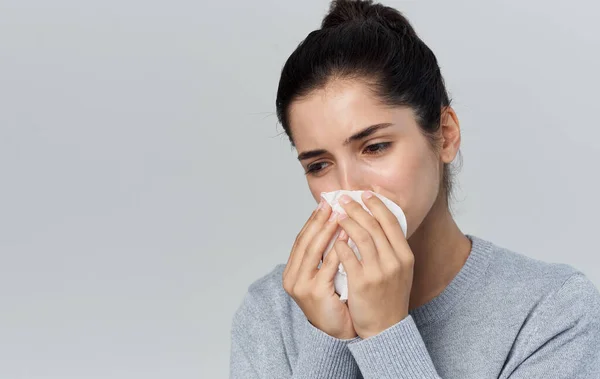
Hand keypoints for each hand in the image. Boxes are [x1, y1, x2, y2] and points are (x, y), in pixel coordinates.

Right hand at [282, 200, 357, 339]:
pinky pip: (327, 265)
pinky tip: (346, 237)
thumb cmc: (335, 302)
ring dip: (327, 230)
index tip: (324, 204)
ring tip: (340, 215)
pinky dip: (337, 249)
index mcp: (292, 272)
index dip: (312, 221)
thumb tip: (333, 224)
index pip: (301, 240)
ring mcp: (302, 286)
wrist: (338, 332)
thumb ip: (323, 255)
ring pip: (314, 250)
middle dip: (319, 221)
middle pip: (305, 242)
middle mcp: (292, 278)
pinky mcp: (315, 293)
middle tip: (332, 203)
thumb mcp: (324, 276)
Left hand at [333, 191, 413, 338]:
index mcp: (405, 255)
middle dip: (357, 208)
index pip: (391, 221)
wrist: (386, 327)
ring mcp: (379, 272)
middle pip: (374, 225)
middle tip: (344, 198)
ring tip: (336, 213)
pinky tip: (333, 238)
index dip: (377, 204)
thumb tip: (380, 219)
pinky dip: (339, 244)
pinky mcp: (362, 282)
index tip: (365, 193)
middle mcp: (395, 261)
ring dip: (346, 221)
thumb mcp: (400, 269)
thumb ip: (392, 246)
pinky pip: (347, 256)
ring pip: (360, 236)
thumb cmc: (390, 296)